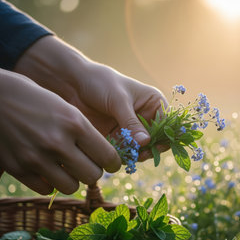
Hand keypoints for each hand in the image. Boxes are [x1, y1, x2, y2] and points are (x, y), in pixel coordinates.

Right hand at [0, 45, 120, 194]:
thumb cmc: (28, 96)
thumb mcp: (63, 105)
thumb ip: (82, 130)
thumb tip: (101, 153)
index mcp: (74, 123)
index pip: (108, 156)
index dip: (112, 162)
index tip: (109, 162)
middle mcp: (58, 142)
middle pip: (93, 176)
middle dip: (93, 172)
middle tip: (86, 164)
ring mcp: (37, 158)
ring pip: (71, 187)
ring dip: (72, 179)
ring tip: (65, 168)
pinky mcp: (18, 169)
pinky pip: (46, 189)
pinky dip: (49, 183)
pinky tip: (45, 170)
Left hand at [14, 36, 168, 160]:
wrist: (73, 84)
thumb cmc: (100, 83)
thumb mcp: (118, 101)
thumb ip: (131, 122)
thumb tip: (146, 142)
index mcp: (153, 104)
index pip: (167, 124)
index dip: (164, 137)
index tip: (155, 146)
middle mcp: (145, 118)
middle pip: (155, 141)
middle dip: (149, 149)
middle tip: (139, 155)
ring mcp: (131, 130)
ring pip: (140, 150)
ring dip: (135, 155)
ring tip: (127, 156)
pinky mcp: (117, 138)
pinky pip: (125, 153)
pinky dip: (122, 157)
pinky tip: (116, 157)